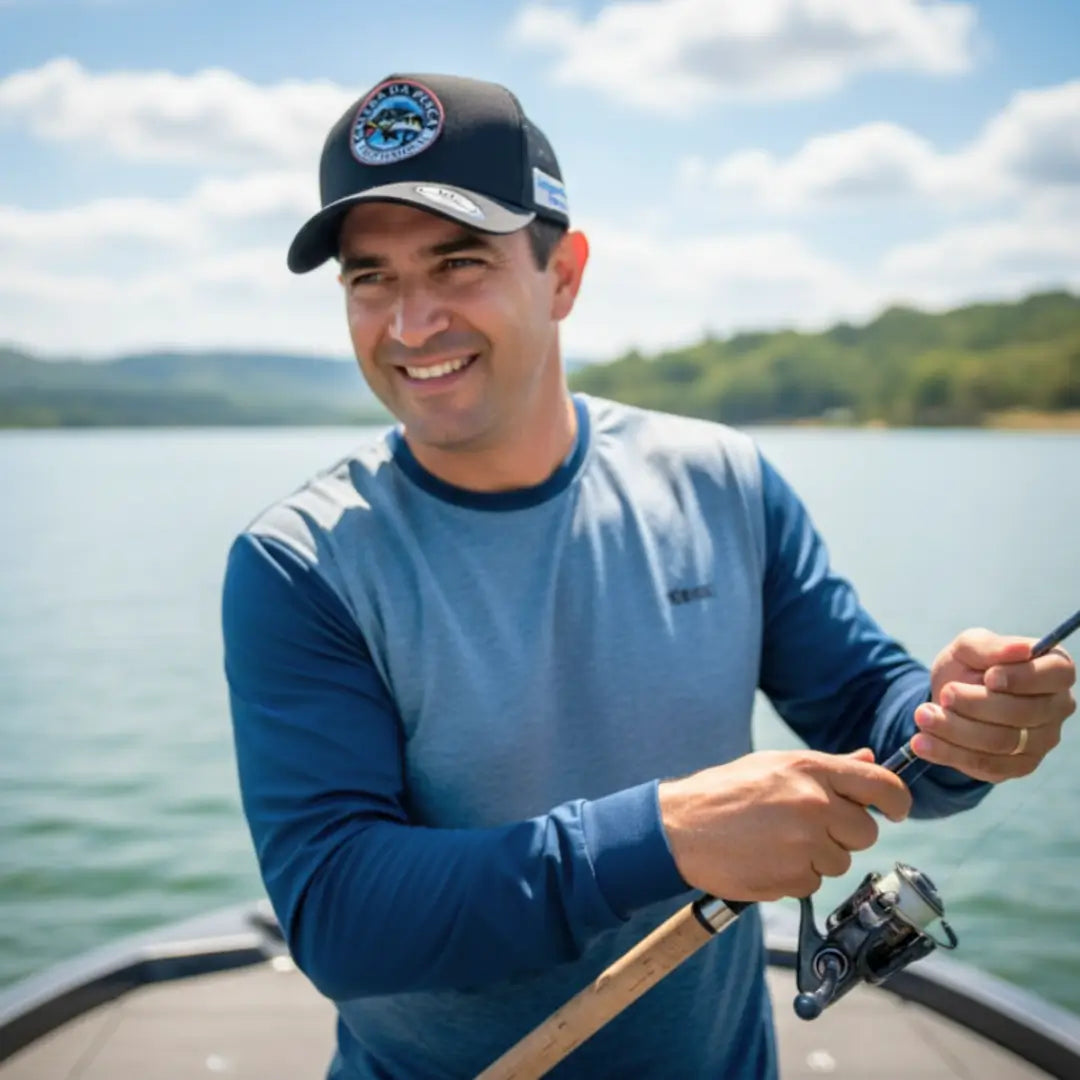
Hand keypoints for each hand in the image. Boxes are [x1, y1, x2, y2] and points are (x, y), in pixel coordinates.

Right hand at [658, 749, 910, 901]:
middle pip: (865, 832)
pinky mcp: (793, 877)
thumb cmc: (727, 792)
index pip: (883, 785)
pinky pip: (814, 883)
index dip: (898, 801)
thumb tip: (869, 758)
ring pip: (840, 861)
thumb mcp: (775, 766)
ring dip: (817, 857)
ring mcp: (805, 843)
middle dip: (845, 834)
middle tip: (809, 828)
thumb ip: (828, 767)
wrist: (680, 826)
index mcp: (811, 769)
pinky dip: (795, 877)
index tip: (896, 811)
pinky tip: (766, 859)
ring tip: (777, 842)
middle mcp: (814, 804)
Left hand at [912, 628, 1075, 782]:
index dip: (1023, 677)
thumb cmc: (968, 666)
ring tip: (922, 715)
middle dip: (978, 704)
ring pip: (1002, 742)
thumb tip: (1023, 649)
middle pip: (1024, 712)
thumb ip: (991, 646)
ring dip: (957, 729)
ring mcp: (1040, 742)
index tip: (989, 677)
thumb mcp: (969, 647)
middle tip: (945, 694)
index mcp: (1053, 671)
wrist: (947, 698)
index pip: (1055, 674)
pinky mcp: (1015, 766)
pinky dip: (949, 753)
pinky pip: (985, 764)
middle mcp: (1055, 708)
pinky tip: (921, 742)